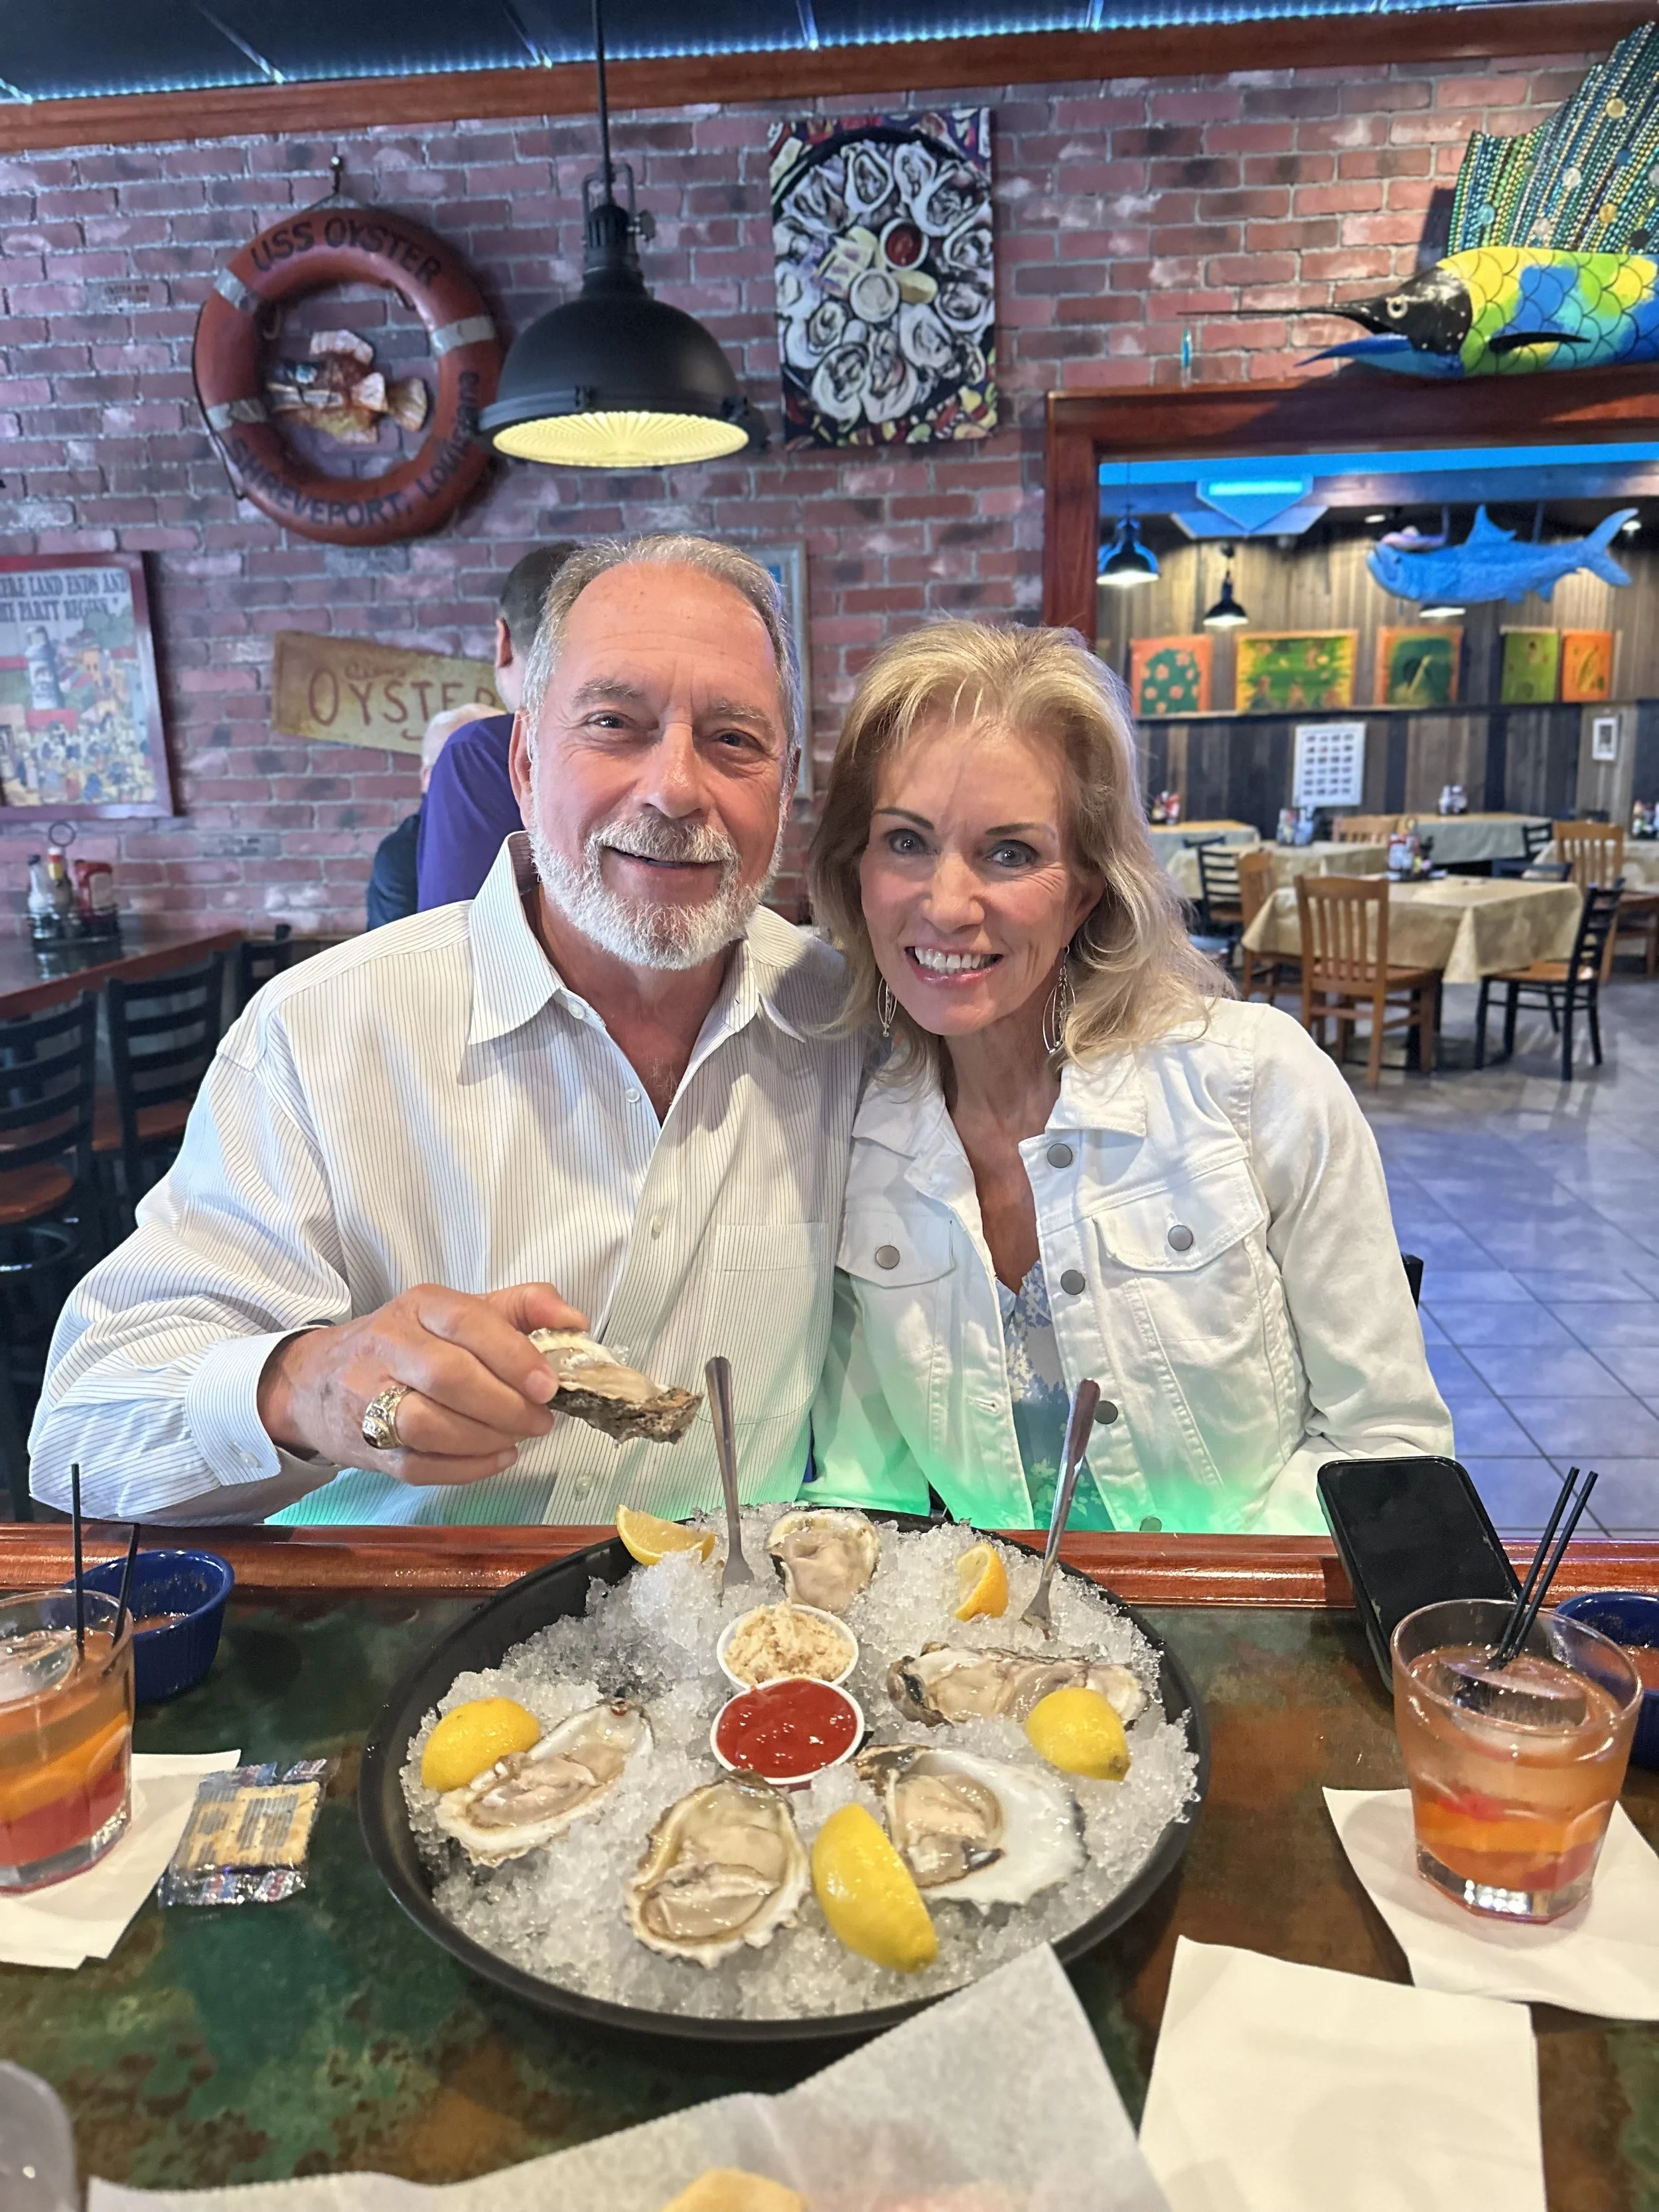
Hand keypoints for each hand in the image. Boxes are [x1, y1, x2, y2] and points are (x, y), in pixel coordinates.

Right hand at [256, 1283, 587, 1486]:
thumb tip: (575, 1320)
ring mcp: (369, 1398)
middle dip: (505, 1404)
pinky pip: (419, 1466)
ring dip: (484, 1439)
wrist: (317, 1380)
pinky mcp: (367, 1446)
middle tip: (540, 1418)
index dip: (514, 1355)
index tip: (549, 1383)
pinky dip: (467, 1468)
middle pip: (449, 1376)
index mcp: (421, 1306)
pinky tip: (495, 1458)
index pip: (469, 1322)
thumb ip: (522, 1307)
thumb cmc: (408, 1343)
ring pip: (428, 1425)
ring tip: (516, 1437)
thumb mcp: (460, 1310)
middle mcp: (389, 1345)